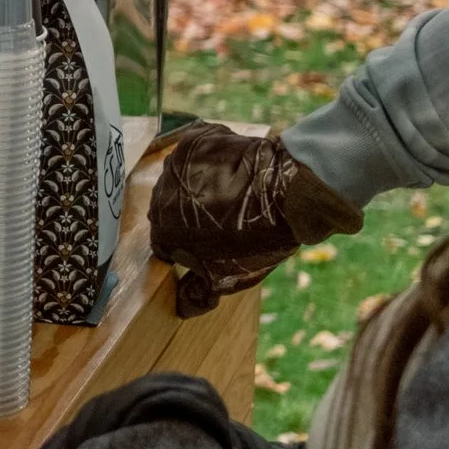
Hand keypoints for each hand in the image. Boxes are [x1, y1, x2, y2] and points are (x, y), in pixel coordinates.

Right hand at [149, 122, 360, 316]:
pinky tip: (229, 171)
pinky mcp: (195, 140)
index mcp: (164, 231)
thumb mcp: (229, 276)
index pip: (164, 244)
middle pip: (166, 210)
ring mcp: (176, 164)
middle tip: (219, 221)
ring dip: (195, 188)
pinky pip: (193, 153)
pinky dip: (206, 160)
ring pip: (178, 180)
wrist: (289, 191)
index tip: (206, 247)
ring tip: (228, 194)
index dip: (184, 248)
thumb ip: (199, 293)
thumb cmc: (259, 239)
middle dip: (186, 216)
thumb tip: (181, 309)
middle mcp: (158, 195)